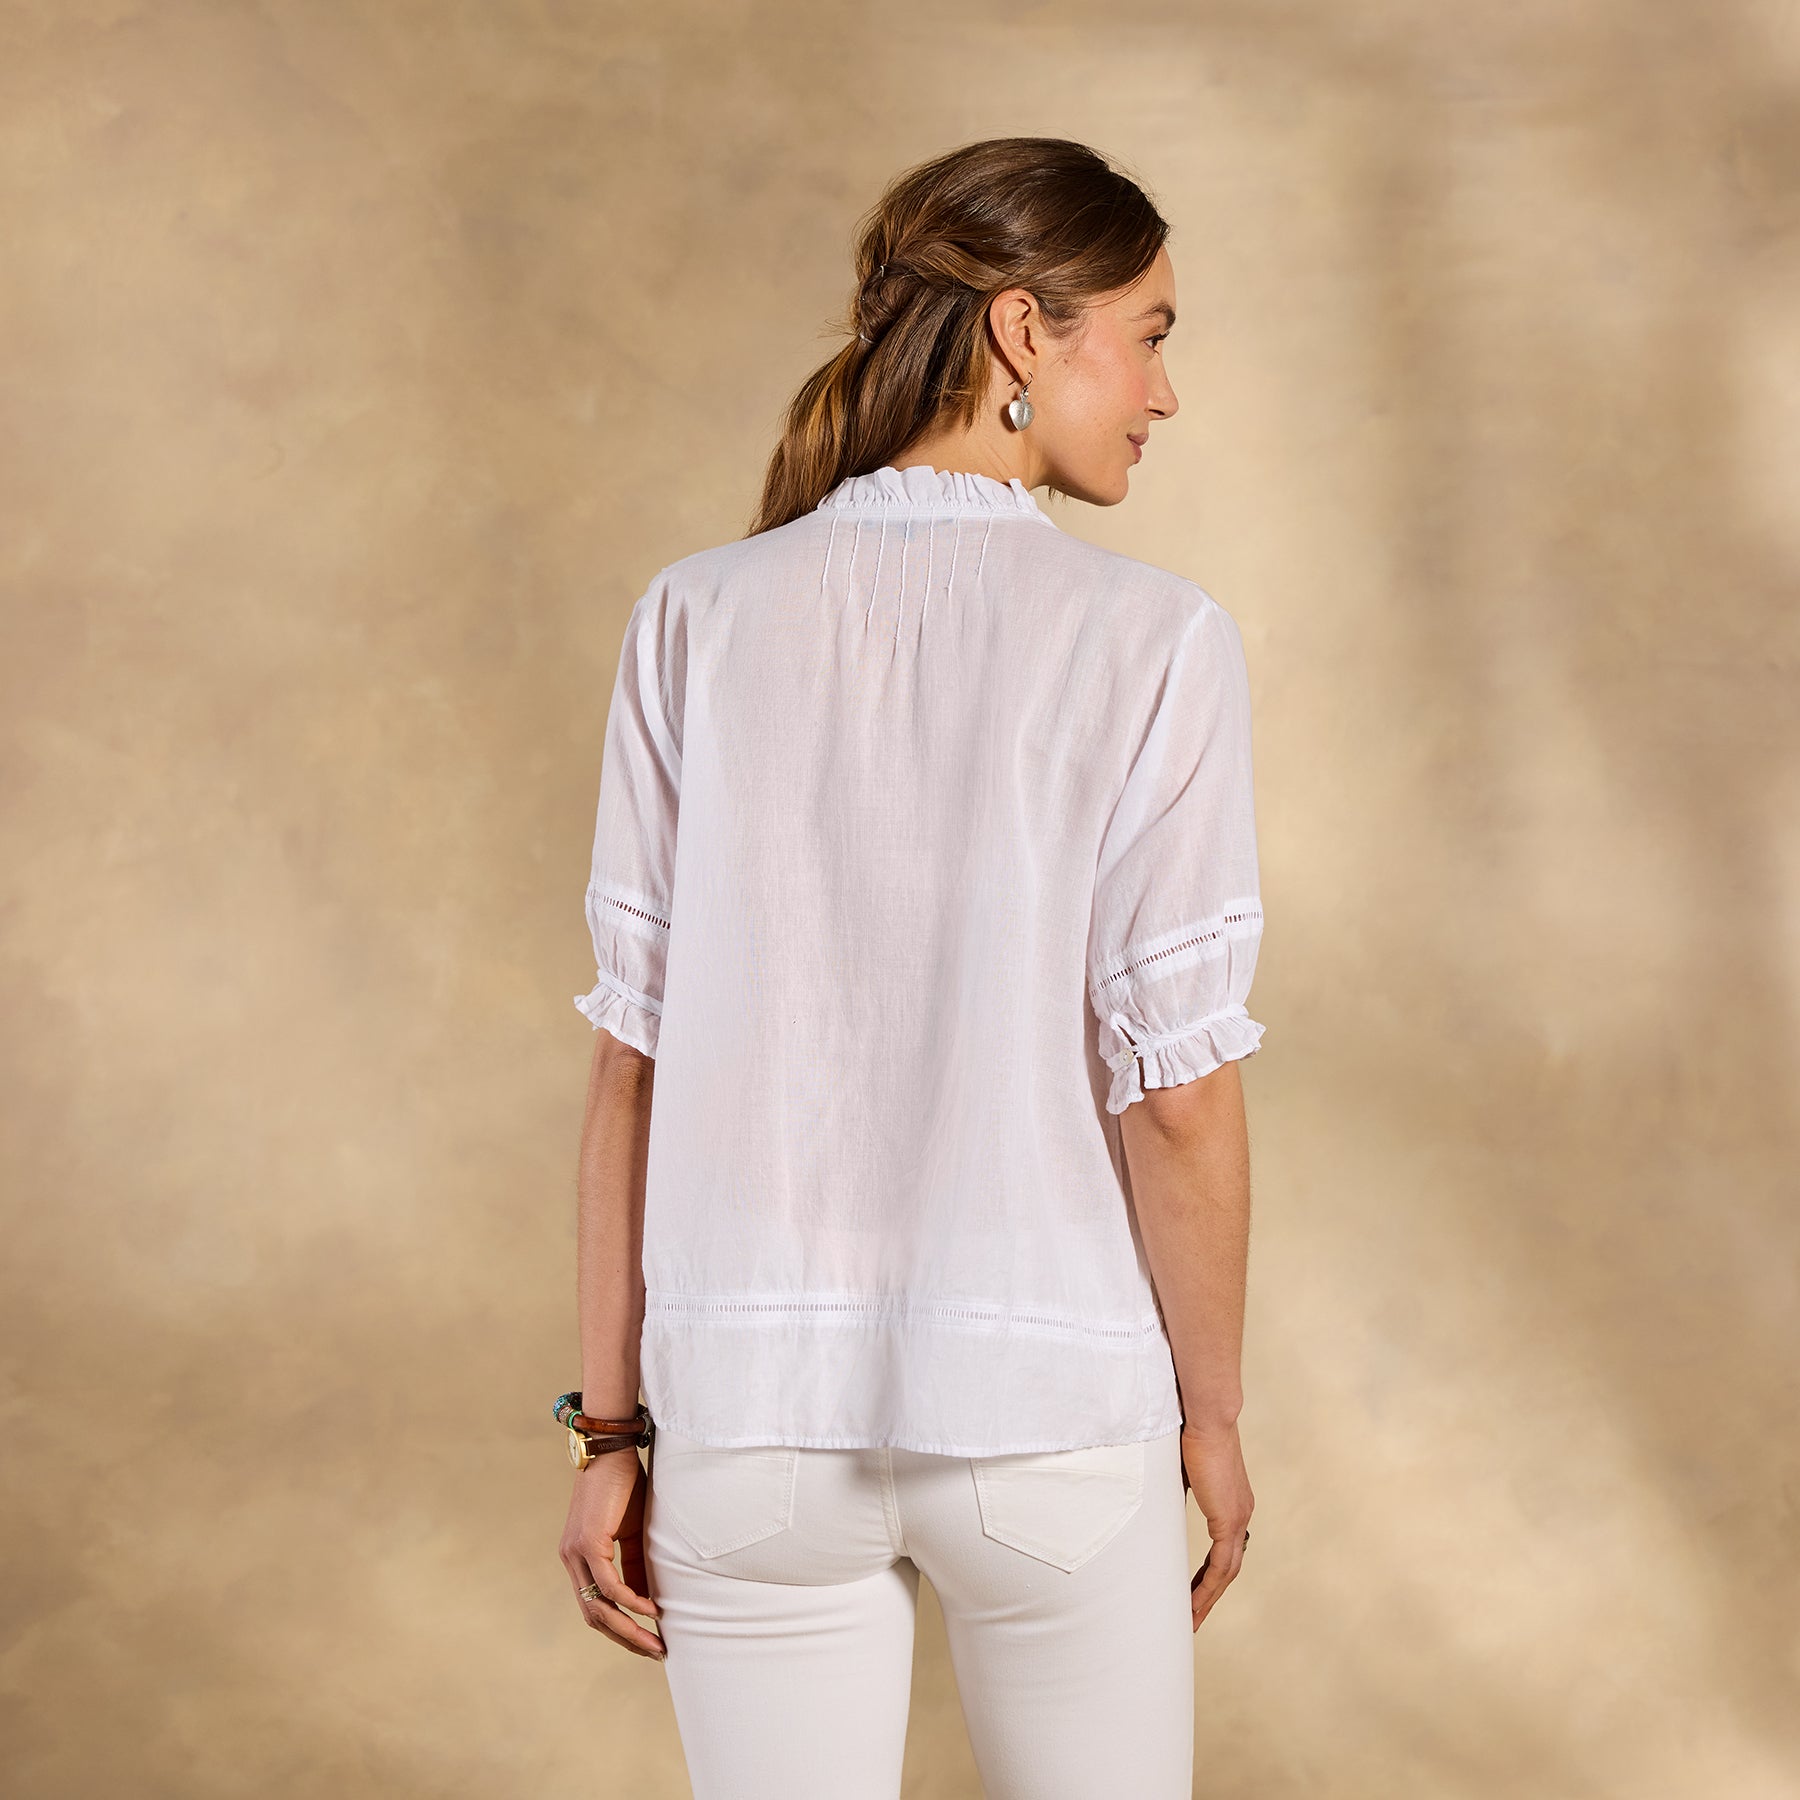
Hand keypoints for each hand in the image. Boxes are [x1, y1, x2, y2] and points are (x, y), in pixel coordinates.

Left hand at [559, 1449, 665, 1659]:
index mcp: (578, 1560)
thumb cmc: (623, 1488)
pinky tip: (650, 1608)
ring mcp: (575, 1553)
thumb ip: (635, 1568)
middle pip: (594, 1617)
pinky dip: (629, 1601)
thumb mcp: (632, 1534)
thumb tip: (647, 1603)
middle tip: (654, 1652)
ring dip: (628, 1628)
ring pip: (598, 1607)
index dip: (620, 1630)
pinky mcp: (587, 1543)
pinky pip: (608, 1584)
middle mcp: (571, 1560)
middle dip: (626, 1639)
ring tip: (655, 1641)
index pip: (594, 1608)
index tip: (647, 1643)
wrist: (611, 1451)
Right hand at [1179, 1418, 1252, 1630]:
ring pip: (1226, 1572)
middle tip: (1191, 1617)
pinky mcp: (1229, 1518)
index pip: (1223, 1548)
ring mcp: (1238, 1516)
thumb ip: (1175, 1490)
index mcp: (1231, 1501)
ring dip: (1207, 1599)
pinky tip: (1194, 1605)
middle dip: (1209, 1595)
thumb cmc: (1189, 1430)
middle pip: (1227, 1567)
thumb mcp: (1179, 1469)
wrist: (1206, 1414)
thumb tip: (1156, 1501)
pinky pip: (1221, 1566)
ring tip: (1189, 1620)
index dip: (1209, 1573)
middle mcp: (1241, 1513)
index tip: (1192, 1590)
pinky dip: (1208, 1588)